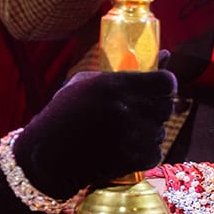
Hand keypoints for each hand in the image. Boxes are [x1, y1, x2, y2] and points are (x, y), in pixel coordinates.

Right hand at [13, 70, 174, 196]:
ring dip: (149, 134)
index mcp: (115, 85)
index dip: (166, 86)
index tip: (159, 90)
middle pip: (167, 107)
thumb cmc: (65, 114)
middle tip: (139, 114)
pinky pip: (155, 154)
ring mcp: (129, 135)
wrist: (46, 155)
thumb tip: (166, 55)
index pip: (166, 82)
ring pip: (161, 132)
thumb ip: (127, 69)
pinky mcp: (130, 159)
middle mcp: (125, 108)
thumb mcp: (87, 83)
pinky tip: (126, 149)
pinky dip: (145, 154)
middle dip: (157, 111)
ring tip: (125, 134)